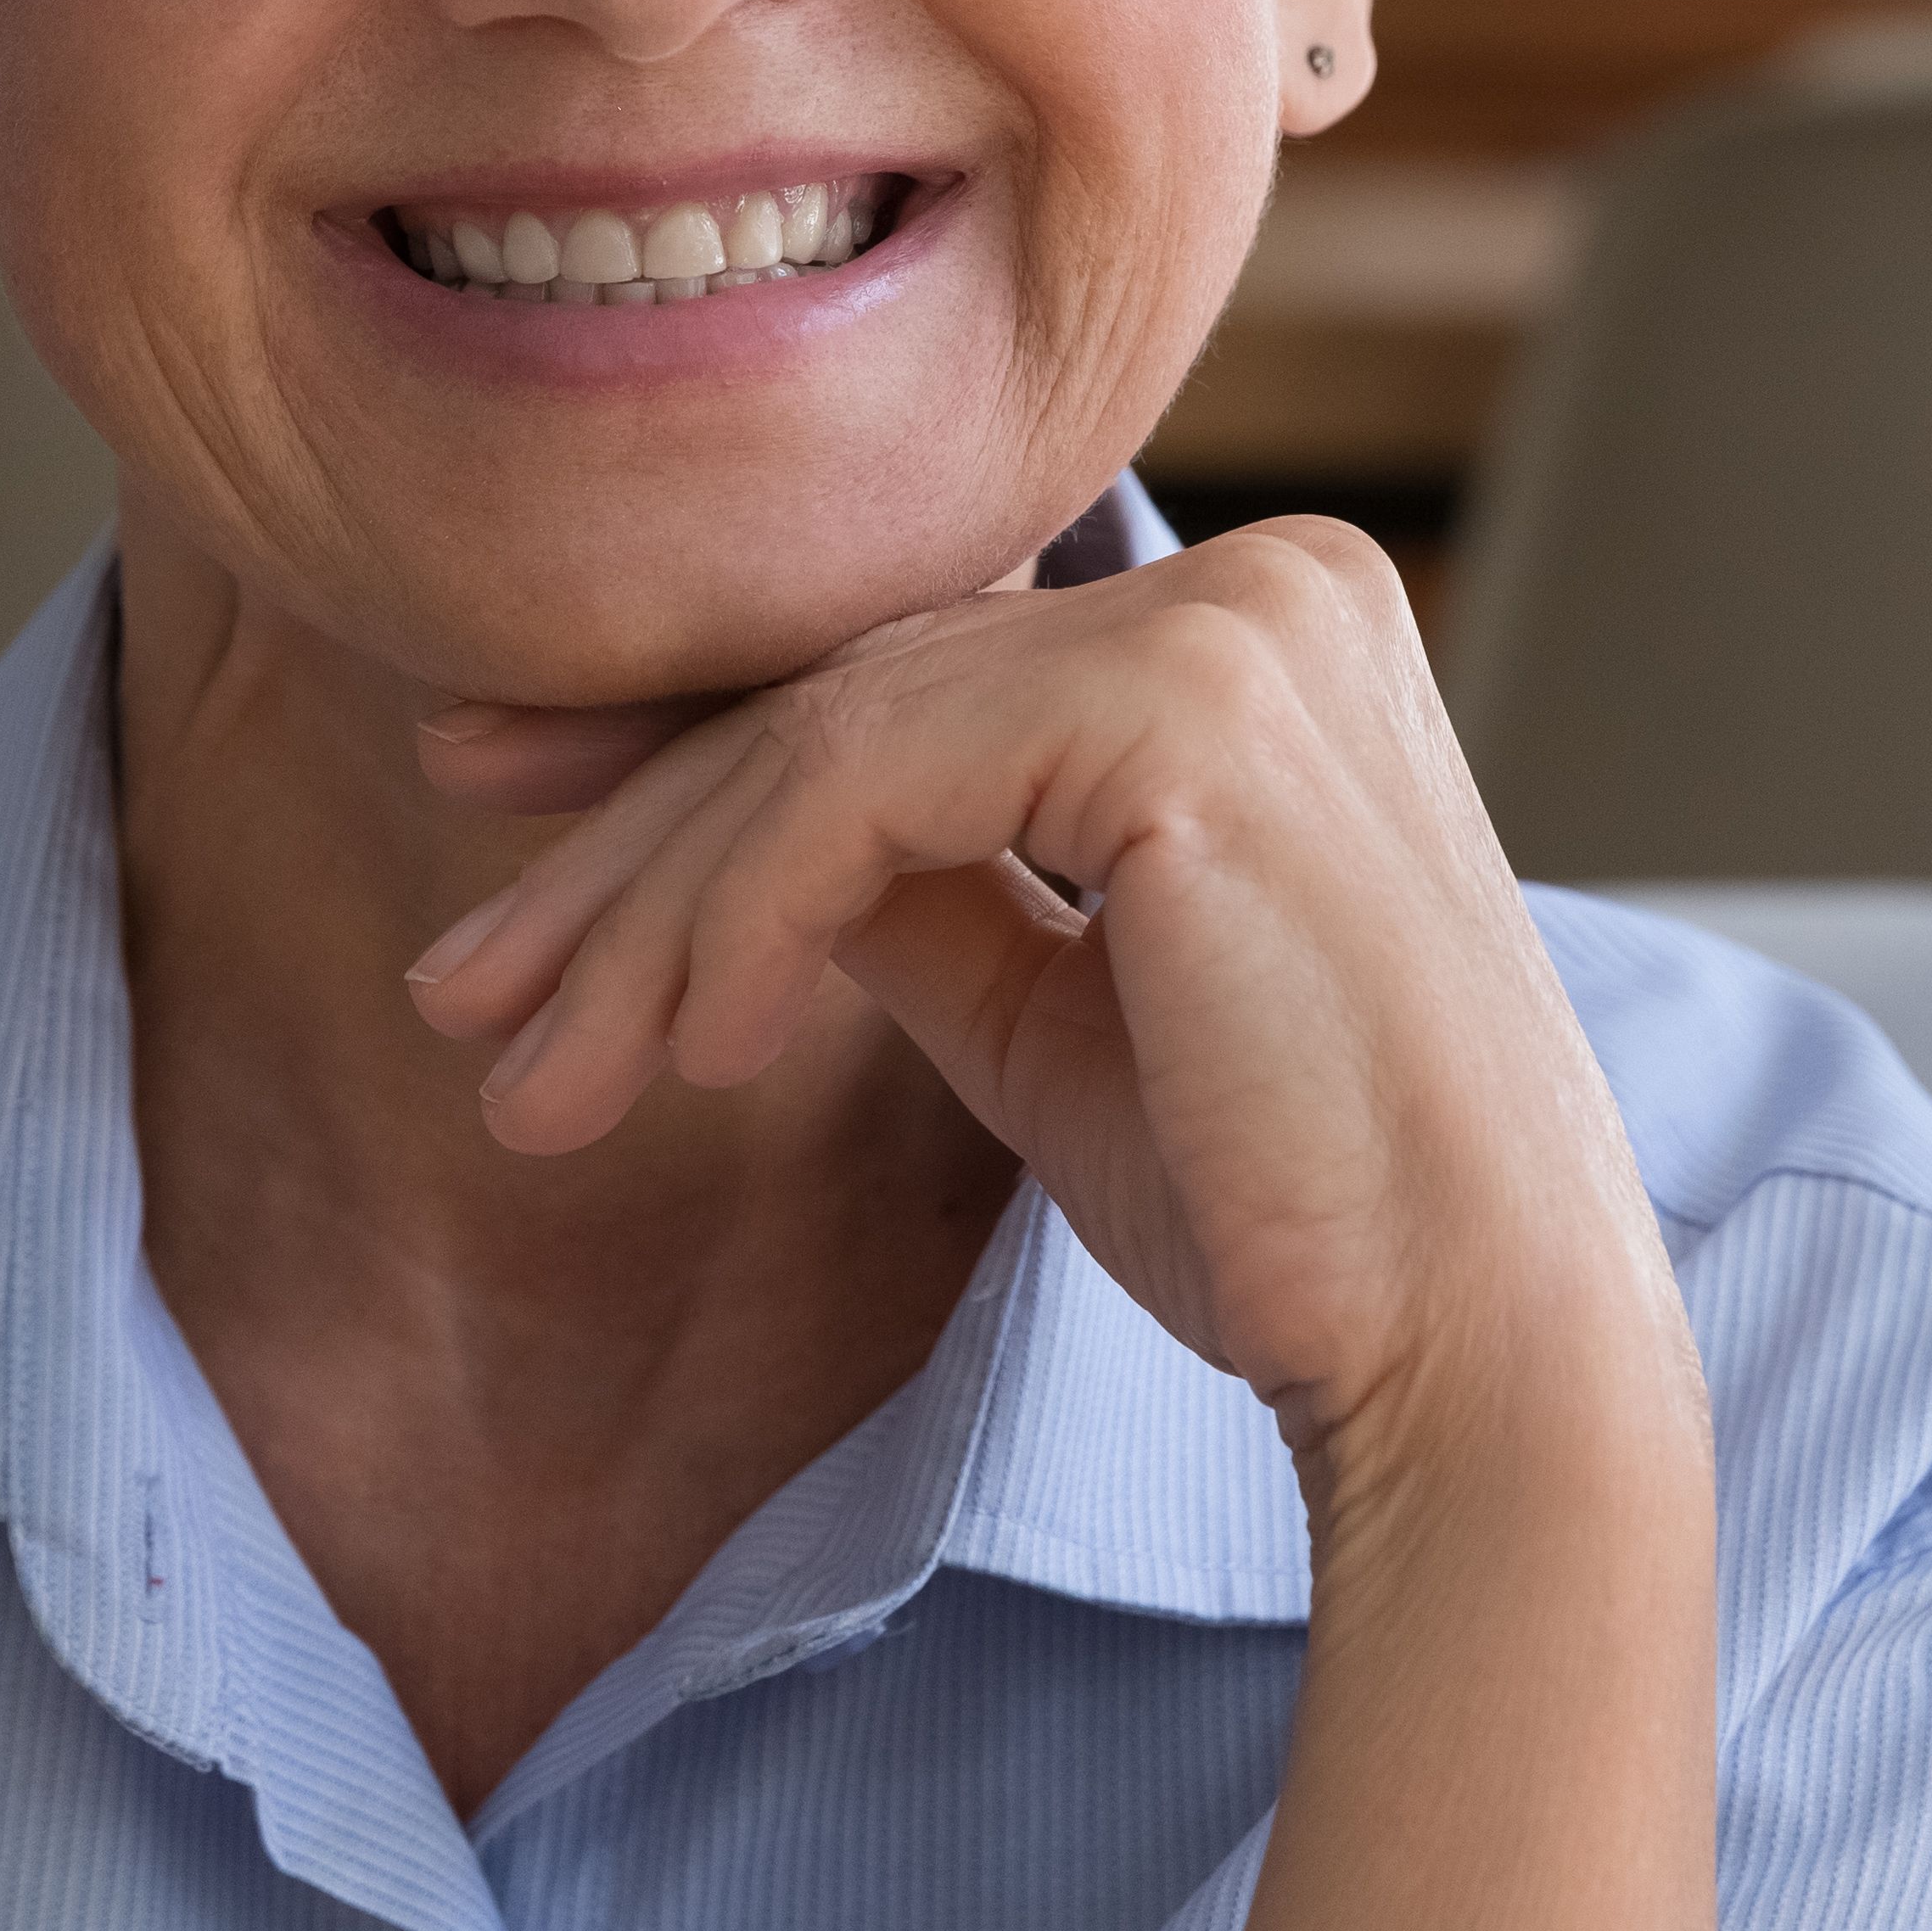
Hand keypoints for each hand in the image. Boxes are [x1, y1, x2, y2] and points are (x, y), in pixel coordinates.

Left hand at [402, 518, 1684, 1456]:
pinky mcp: (1189, 709)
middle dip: (625, 852)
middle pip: (857, 694)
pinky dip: (744, 921)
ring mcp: (1239, 625)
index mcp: (1264, 627)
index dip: (684, 754)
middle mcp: (1269, 579)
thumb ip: (910, 887)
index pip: (915, 672)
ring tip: (531, 1082)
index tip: (498, 828)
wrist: (1470, 1351)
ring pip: (835, 742)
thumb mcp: (1052, 1007)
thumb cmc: (1288, 1209)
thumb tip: (715, 841)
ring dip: (647, 924)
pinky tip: (692, 1057)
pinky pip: (872, 792)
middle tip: (461, 988)